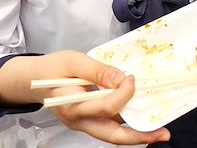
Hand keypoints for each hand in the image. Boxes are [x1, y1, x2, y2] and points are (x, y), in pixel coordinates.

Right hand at [0, 51, 169, 144]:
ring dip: (136, 134)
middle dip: (139, 137)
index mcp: (72, 106)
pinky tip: (143, 118)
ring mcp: (84, 123)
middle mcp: (79, 120)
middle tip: (163, 134)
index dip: (123, 93)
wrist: (33, 80)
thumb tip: (123, 79)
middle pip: (112, 135)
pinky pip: (110, 126)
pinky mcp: (88, 120)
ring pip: (113, 134)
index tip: (131, 78)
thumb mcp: (74, 61)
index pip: (106, 106)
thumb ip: (99, 71)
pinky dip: (127, 124)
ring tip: (159, 132)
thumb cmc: (52, 68)